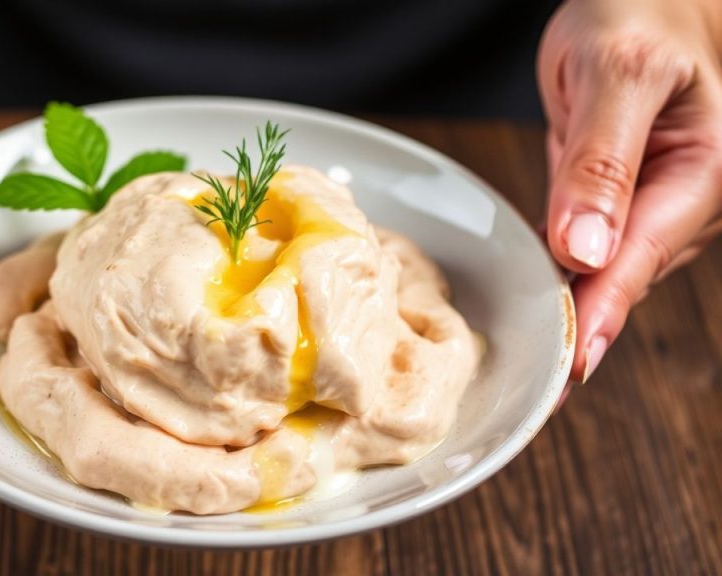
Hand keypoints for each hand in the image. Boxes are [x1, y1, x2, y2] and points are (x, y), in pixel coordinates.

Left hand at [538, 0, 721, 400]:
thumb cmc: (643, 11)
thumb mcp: (619, 74)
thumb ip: (602, 161)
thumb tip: (586, 251)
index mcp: (702, 173)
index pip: (639, 263)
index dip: (597, 318)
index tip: (566, 369)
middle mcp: (684, 198)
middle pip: (622, 278)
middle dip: (580, 328)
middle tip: (535, 385)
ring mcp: (652, 201)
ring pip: (604, 270)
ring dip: (570, 308)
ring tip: (531, 362)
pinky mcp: (620, 195)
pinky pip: (590, 246)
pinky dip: (563, 273)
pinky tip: (537, 300)